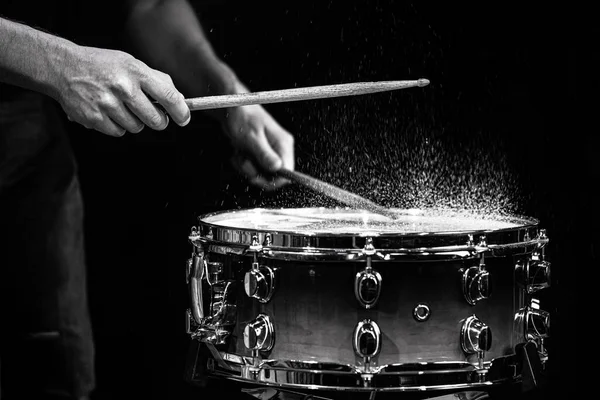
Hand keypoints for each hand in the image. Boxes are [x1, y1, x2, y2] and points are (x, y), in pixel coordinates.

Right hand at [56, 45, 190, 136]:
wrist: (64, 68)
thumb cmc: (102, 65)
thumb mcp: (131, 63)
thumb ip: (156, 80)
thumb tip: (179, 99)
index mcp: (136, 72)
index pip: (168, 96)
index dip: (180, 111)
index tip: (184, 118)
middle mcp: (123, 87)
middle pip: (155, 119)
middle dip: (158, 121)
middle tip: (154, 116)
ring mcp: (108, 104)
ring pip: (137, 127)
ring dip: (134, 122)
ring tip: (121, 106)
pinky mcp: (95, 118)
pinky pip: (119, 132)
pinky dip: (117, 126)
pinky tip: (108, 112)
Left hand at [223, 104, 294, 189]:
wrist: (230, 108)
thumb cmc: (242, 117)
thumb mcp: (251, 137)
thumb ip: (264, 154)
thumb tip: (277, 168)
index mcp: (283, 144)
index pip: (288, 172)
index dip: (273, 180)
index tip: (256, 178)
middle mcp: (279, 149)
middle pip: (274, 176)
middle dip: (256, 174)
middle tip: (244, 163)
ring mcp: (270, 151)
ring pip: (262, 173)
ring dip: (247, 169)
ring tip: (239, 155)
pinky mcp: (261, 153)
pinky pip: (254, 168)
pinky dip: (243, 165)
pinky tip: (238, 154)